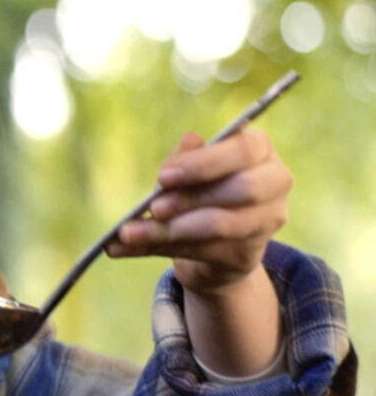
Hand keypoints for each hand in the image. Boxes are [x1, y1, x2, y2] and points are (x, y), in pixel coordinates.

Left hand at [105, 127, 291, 296]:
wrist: (215, 242)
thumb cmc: (201, 189)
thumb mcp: (188, 171)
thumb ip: (185, 158)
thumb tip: (189, 139)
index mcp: (260, 150)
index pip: (245, 150)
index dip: (204, 163)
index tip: (163, 176)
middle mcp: (275, 184)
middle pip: (242, 189)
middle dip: (190, 198)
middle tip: (153, 207)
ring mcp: (266, 222)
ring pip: (220, 226)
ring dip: (168, 230)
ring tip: (128, 232)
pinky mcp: (248, 255)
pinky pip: (200, 252)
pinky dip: (155, 248)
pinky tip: (120, 247)